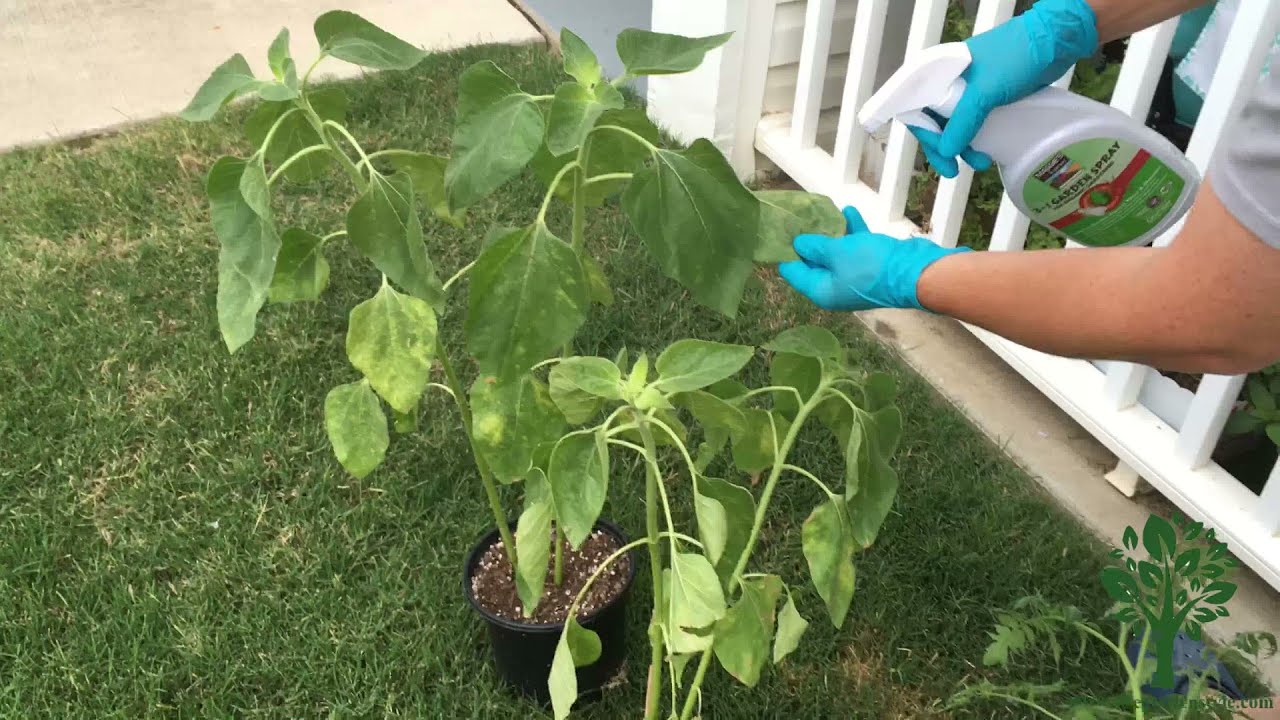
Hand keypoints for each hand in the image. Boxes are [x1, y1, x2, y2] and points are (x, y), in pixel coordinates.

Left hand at [778, 207, 968, 311]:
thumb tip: (798, 244)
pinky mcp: (871, 266)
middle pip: (813, 262)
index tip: (779, 230)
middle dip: (808, 239)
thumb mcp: (837, 252)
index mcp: (821, 291)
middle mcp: (835, 287)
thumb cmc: (871, 265)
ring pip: (836, 252)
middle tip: (798, 215)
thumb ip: (815, 246)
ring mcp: (854, 277)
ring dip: (831, 232)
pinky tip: (849, 212)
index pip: (793, 272)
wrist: (916, 273)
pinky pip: (855, 247)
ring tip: (823, 210)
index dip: (785, 251)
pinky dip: (851, 232)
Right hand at [918, 0, 1097, 177]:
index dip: (926, 134)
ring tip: (982, 162)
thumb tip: (946, 151)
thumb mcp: (985, 91)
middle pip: (936, 120)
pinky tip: (988, 151)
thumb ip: (963, 122)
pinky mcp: (991, 95)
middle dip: (945, 147)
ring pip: (958, 124)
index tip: (941, 155)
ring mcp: (972, 88)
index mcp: (941, 72)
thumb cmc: (1016, 57)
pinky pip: (976, 121)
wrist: (1056, 40)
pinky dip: (979, 138)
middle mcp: (952, 81)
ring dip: (965, 146)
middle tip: (953, 170)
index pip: (919, 108)